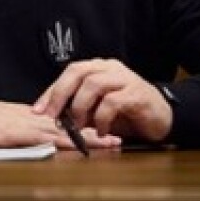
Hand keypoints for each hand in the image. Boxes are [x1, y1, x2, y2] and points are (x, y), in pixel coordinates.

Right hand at [0, 95, 119, 150]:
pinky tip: (79, 147)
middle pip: (72, 126)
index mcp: (32, 118)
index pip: (65, 122)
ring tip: (111, 143)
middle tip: (120, 137)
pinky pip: (47, 139)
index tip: (107, 131)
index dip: (87, 127)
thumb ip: (23, 132)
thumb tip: (39, 141)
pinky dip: (65, 142)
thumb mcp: (5, 127)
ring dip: (89, 138)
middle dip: (96, 131)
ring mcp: (29, 126)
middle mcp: (35, 120)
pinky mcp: (20, 134)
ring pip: (66, 131)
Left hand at [32, 59, 172, 142]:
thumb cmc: (127, 113)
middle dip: (60, 94)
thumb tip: (56, 117)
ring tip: (80, 125)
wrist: (161, 117)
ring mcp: (124, 79)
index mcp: (98, 68)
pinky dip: (102, 119)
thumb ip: (80, 108)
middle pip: (77, 71)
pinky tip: (102, 131)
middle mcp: (110, 68)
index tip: (37, 110)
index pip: (69, 73)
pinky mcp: (136, 93)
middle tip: (52, 115)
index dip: (51, 91)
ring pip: (93, 84)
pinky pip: (111, 102)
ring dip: (81, 107)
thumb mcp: (98, 110)